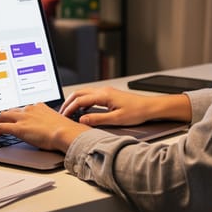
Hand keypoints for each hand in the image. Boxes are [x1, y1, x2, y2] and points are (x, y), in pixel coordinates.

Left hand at [0, 103, 89, 152]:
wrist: (65, 133)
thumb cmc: (65, 130)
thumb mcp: (57, 121)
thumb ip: (50, 122)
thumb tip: (51, 129)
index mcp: (39, 107)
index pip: (24, 108)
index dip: (17, 114)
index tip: (16, 119)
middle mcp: (29, 109)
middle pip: (10, 110)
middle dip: (4, 117)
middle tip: (2, 124)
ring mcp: (23, 118)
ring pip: (2, 115)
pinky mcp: (18, 128)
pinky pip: (0, 128)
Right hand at [61, 86, 190, 126]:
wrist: (150, 107)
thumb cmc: (137, 112)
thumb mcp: (116, 119)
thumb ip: (98, 119)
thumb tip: (82, 120)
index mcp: (104, 95)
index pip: (80, 100)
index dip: (69, 108)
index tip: (63, 116)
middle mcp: (103, 91)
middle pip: (79, 93)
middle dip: (68, 102)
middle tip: (61, 113)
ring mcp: (106, 91)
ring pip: (84, 93)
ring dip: (75, 101)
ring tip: (69, 112)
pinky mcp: (109, 95)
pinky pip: (91, 95)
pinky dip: (82, 101)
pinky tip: (82, 111)